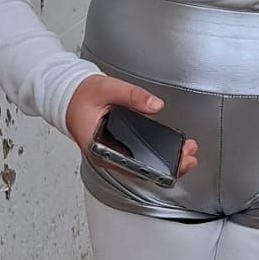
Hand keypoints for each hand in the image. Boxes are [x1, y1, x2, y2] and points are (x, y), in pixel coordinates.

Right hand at [65, 75, 199, 177]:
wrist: (69, 96)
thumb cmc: (81, 96)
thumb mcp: (106, 88)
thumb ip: (132, 96)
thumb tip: (155, 105)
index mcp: (98, 146)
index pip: (129, 165)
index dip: (153, 168)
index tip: (172, 163)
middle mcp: (106, 156)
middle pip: (140, 171)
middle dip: (168, 166)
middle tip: (188, 156)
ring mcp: (113, 155)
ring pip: (142, 167)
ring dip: (165, 162)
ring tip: (186, 153)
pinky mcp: (119, 150)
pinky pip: (139, 160)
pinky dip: (157, 157)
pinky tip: (173, 151)